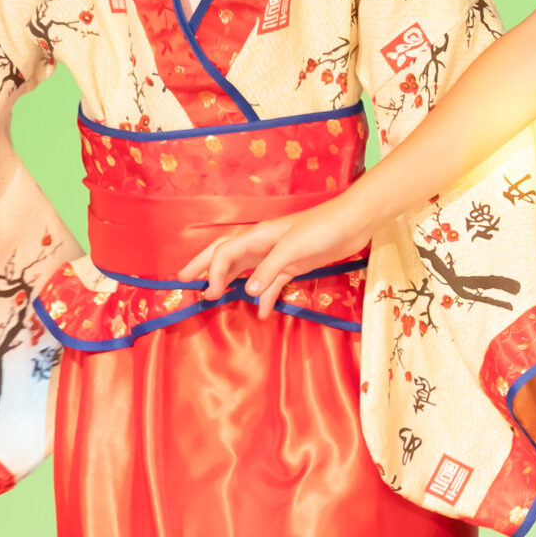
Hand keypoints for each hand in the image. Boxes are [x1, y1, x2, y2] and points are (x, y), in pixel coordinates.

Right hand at [183, 194, 378, 314]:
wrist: (352, 223)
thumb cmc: (322, 229)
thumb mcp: (293, 248)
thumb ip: (269, 269)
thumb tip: (248, 291)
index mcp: (257, 236)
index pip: (224, 253)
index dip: (211, 272)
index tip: (207, 293)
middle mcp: (262, 245)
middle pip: (225, 256)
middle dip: (203, 267)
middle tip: (182, 280)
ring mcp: (276, 256)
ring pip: (244, 270)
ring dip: (228, 282)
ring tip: (213, 297)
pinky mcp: (292, 266)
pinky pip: (271, 283)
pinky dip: (263, 297)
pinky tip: (260, 312)